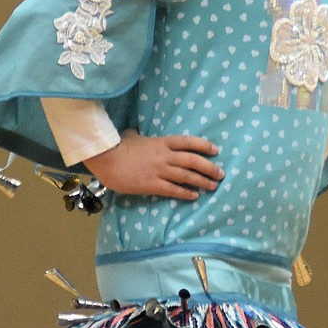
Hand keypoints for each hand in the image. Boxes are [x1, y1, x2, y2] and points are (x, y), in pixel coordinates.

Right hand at [84, 129, 223, 199]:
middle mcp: (165, 156)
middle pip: (193, 160)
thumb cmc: (117, 146)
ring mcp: (159, 170)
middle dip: (209, 167)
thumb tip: (135, 131)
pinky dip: (185, 193)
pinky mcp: (152, 184)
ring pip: (187, 176)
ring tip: (213, 186)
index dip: (204, 146)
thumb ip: (138, 135)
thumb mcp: (131, 136)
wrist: (107, 159)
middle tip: (220, 174)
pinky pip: (173, 189)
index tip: (216, 150)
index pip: (188, 142)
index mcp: (162, 142)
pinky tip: (194, 196)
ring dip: (202, 181)